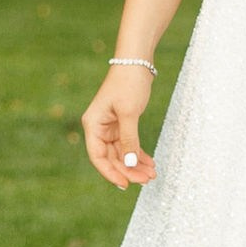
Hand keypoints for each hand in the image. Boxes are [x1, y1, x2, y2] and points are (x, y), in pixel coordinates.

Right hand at [82, 64, 154, 190]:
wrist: (136, 62)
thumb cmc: (128, 83)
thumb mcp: (129, 113)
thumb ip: (128, 140)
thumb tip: (128, 165)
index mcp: (93, 125)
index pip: (98, 157)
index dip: (111, 173)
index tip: (126, 184)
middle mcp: (98, 127)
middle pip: (111, 157)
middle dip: (129, 170)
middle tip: (147, 179)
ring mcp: (110, 127)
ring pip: (122, 153)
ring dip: (135, 164)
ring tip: (152, 174)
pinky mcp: (121, 123)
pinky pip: (128, 144)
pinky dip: (138, 154)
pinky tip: (149, 162)